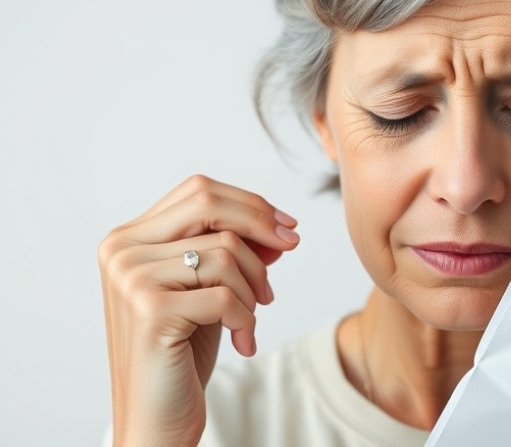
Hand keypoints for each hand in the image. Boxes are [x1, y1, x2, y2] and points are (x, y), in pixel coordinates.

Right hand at [98, 175, 299, 445]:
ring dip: (253, 288)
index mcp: (129, 238)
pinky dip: (246, 318)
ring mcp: (131, 278)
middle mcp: (121, 251)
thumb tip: (282, 227)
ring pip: (225, 253)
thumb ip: (235, 252)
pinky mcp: (150, 311)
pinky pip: (226, 295)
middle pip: (209, 205)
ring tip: (249, 319)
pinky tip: (242, 340)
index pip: (198, 191)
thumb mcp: (212, 289)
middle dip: (260, 225)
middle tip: (290, 250)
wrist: (156, 417)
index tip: (287, 227)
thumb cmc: (183, 351)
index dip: (250, 204)